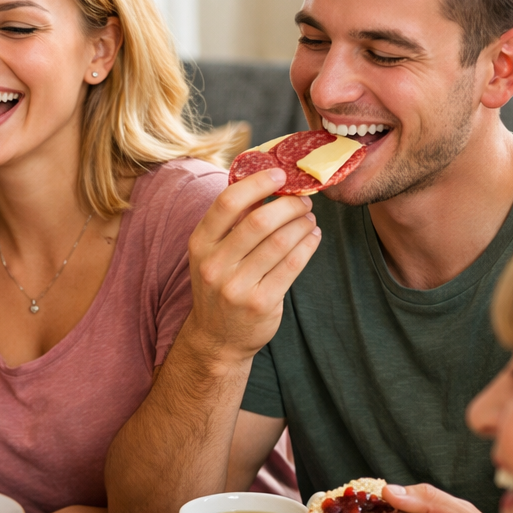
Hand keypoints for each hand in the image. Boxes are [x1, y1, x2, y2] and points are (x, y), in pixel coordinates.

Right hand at [185, 166, 320, 364]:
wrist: (217, 338)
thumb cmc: (220, 285)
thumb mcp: (212, 253)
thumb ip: (232, 221)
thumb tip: (266, 181)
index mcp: (200, 245)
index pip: (227, 203)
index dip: (257, 183)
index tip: (280, 174)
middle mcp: (214, 265)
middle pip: (260, 220)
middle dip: (290, 204)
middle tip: (303, 201)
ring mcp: (236, 287)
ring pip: (281, 242)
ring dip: (303, 224)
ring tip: (309, 219)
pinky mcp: (261, 303)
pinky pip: (293, 264)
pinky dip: (309, 244)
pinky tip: (312, 237)